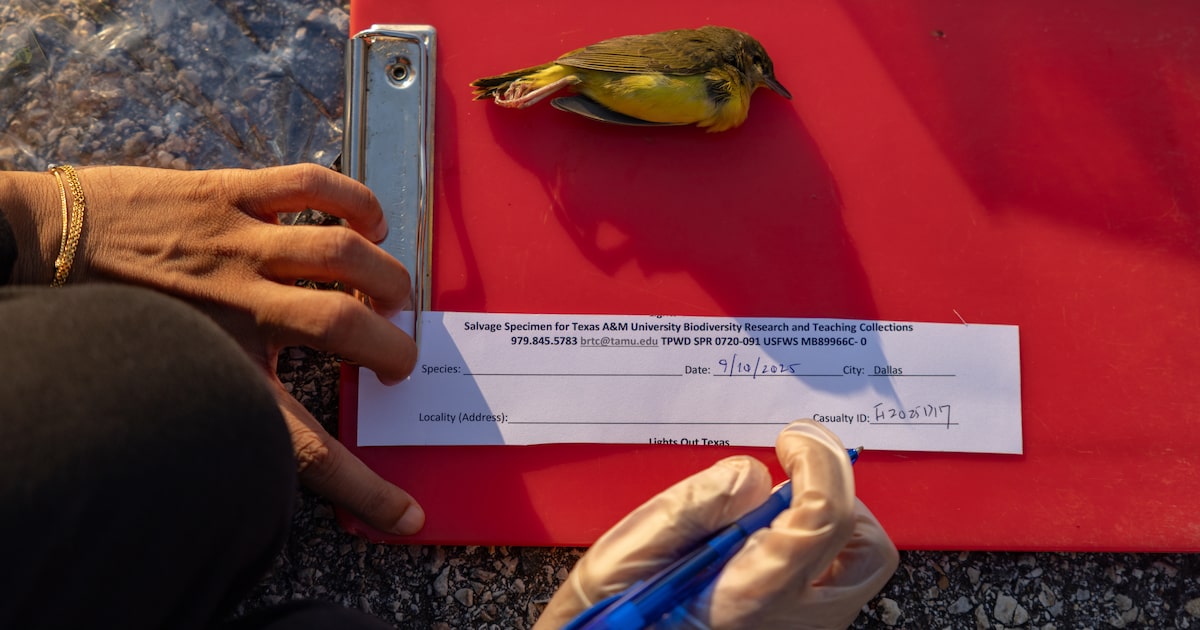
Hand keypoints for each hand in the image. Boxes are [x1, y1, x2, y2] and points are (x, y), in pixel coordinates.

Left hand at [31, 164, 423, 534]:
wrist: (35, 244)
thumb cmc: (100, 317)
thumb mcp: (162, 382)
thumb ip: (225, 398)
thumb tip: (278, 429)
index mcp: (219, 371)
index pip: (306, 446)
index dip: (365, 488)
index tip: (406, 513)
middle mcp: (237, 310)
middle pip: (349, 333)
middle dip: (396, 351)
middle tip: (398, 359)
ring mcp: (235, 245)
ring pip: (345, 254)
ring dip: (388, 278)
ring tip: (394, 294)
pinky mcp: (226, 194)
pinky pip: (311, 188)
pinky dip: (358, 203)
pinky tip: (371, 223)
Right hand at [536, 420, 897, 629]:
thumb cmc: (618, 609)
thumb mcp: (634, 547)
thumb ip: (698, 502)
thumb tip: (754, 476)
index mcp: (754, 593)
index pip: (826, 513)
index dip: (819, 461)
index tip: (792, 441)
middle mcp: (791, 621)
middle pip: (868, 550)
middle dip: (841, 497)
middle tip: (795, 479)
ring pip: (856, 571)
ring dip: (828, 526)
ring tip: (774, 517)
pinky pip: (831, 588)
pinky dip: (814, 554)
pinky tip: (766, 548)